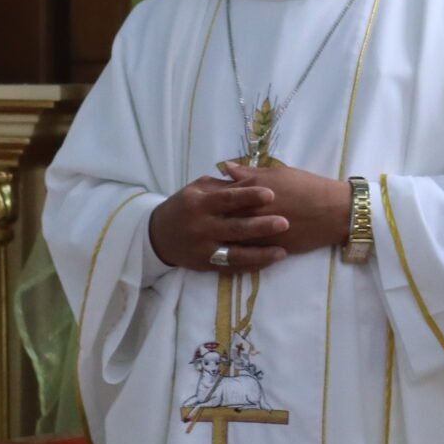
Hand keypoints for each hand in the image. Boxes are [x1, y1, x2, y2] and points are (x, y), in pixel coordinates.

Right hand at [150, 176, 291, 272]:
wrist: (158, 236)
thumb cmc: (184, 206)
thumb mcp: (198, 189)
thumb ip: (224, 185)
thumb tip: (251, 176)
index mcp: (199, 203)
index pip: (227, 199)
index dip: (249, 196)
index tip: (271, 194)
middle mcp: (201, 227)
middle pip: (234, 228)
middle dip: (261, 226)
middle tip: (285, 222)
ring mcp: (203, 249)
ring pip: (235, 253)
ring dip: (260, 254)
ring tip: (282, 252)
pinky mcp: (206, 265)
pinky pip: (231, 267)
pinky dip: (251, 265)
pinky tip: (268, 262)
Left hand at [214, 162, 349, 256]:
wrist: (332, 211)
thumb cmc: (307, 186)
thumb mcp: (278, 173)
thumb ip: (249, 172)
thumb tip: (226, 167)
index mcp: (254, 190)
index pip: (223, 194)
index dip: (210, 197)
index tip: (202, 199)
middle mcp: (253, 212)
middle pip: (222, 217)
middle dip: (210, 219)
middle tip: (199, 220)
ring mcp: (261, 232)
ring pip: (231, 238)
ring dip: (220, 237)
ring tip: (211, 236)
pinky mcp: (269, 248)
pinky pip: (247, 253)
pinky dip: (236, 251)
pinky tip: (228, 249)